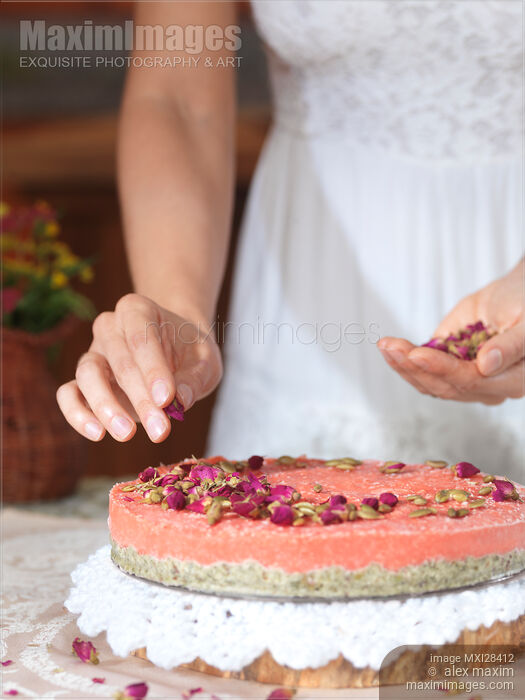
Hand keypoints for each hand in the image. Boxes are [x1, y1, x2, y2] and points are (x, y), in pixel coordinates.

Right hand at [57, 294, 221, 441]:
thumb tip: (180, 401)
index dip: (152, 369)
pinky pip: (68, 394)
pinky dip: (77, 414)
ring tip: (127, 433)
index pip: (140, 337)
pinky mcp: (82, 381)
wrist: (177, 353)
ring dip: (106, 407)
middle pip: (118, 361)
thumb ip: (195, 379)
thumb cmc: (191, 353)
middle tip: (161, 429)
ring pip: (87, 375)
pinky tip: (97, 433)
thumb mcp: (205, 361)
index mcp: (137, 310)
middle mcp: (109, 327)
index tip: (167, 399)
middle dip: (139, 398)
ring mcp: (93, 353)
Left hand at [378, 260, 523, 403]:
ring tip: (386, 346)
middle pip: (446, 386)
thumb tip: (487, 364)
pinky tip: (389, 348)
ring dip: (403, 366)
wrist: (514, 296)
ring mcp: (466, 381)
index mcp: (514, 380)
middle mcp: (488, 388)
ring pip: (430, 384)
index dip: (442, 368)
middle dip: (414, 367)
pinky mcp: (448, 369)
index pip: (471, 381)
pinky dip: (403, 362)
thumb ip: (513, 345)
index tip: (418, 353)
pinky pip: (422, 374)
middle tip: (392, 347)